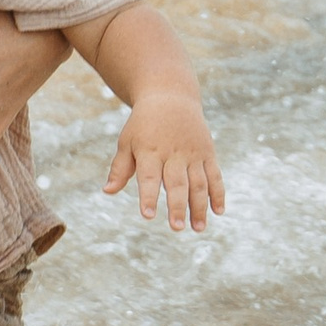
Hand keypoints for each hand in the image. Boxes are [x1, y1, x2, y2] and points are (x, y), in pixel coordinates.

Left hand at [103, 89, 224, 229]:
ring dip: (200, 206)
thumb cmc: (143, 125)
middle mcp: (173, 153)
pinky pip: (215, 175)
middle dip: (178, 206)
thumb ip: (119, 169)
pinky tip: (219, 211)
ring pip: (199, 183)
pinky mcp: (208, 153)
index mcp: (150, 151)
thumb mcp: (127, 142)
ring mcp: (193, 153)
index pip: (148, 177)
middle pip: (177, 183)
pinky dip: (218, 193)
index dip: (148, 196)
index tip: (148, 216)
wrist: (170, 97)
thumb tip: (107, 191)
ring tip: (198, 228)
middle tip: (177, 228)